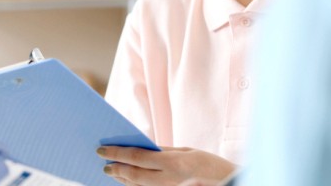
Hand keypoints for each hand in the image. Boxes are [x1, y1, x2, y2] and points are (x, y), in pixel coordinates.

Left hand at [98, 145, 236, 185]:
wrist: (228, 183)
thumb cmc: (210, 165)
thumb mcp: (188, 151)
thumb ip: (165, 151)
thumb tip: (144, 148)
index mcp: (174, 163)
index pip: (138, 157)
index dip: (118, 153)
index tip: (103, 149)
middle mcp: (168, 180)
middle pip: (133, 175)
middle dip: (116, 169)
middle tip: (103, 164)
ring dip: (123, 179)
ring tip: (113, 172)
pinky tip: (128, 181)